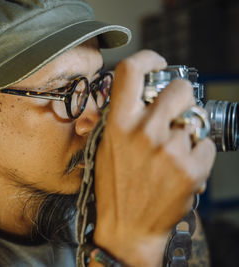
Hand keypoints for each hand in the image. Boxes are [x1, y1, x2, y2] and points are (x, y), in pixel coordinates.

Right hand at [92, 50, 215, 266]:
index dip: (148, 58)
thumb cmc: (114, 187)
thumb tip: (140, 95)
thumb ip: (122, 119)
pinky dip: (198, 154)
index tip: (157, 63)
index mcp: (118, 124)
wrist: (128, 228)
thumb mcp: (105, 147)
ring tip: (173, 152)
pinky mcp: (191, 169)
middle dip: (182, 97)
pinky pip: (206, 145)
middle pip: (179, 89)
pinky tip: (181, 167)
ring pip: (196, 120)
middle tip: (176, 111)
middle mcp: (144, 132)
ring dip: (188, 131)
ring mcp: (170, 150)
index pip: (131, 71)